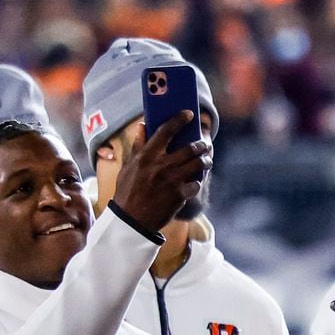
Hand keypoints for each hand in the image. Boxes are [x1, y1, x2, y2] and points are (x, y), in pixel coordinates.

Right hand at [110, 113, 210, 232]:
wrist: (131, 220)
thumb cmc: (127, 192)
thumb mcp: (128, 167)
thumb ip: (138, 146)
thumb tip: (142, 126)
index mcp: (146, 156)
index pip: (166, 131)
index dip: (179, 119)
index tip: (189, 113)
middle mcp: (161, 166)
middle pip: (189, 148)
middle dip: (201, 145)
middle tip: (204, 145)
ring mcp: (172, 180)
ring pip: (197, 164)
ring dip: (205, 161)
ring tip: (207, 161)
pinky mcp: (179, 195)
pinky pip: (196, 184)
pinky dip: (197, 183)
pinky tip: (195, 182)